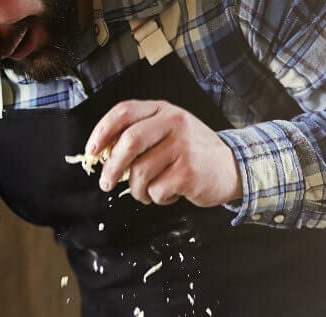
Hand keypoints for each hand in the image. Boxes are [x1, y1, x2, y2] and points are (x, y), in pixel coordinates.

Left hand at [87, 99, 242, 206]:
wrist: (234, 167)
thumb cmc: (195, 153)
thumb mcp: (171, 132)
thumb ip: (141, 135)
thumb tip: (104, 154)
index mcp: (164, 110)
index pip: (124, 112)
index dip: (102, 132)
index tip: (91, 151)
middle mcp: (174, 123)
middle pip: (129, 142)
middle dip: (112, 167)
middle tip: (106, 183)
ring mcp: (183, 147)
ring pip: (140, 172)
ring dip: (137, 190)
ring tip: (147, 193)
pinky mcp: (189, 172)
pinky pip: (157, 190)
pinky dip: (157, 198)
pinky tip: (169, 194)